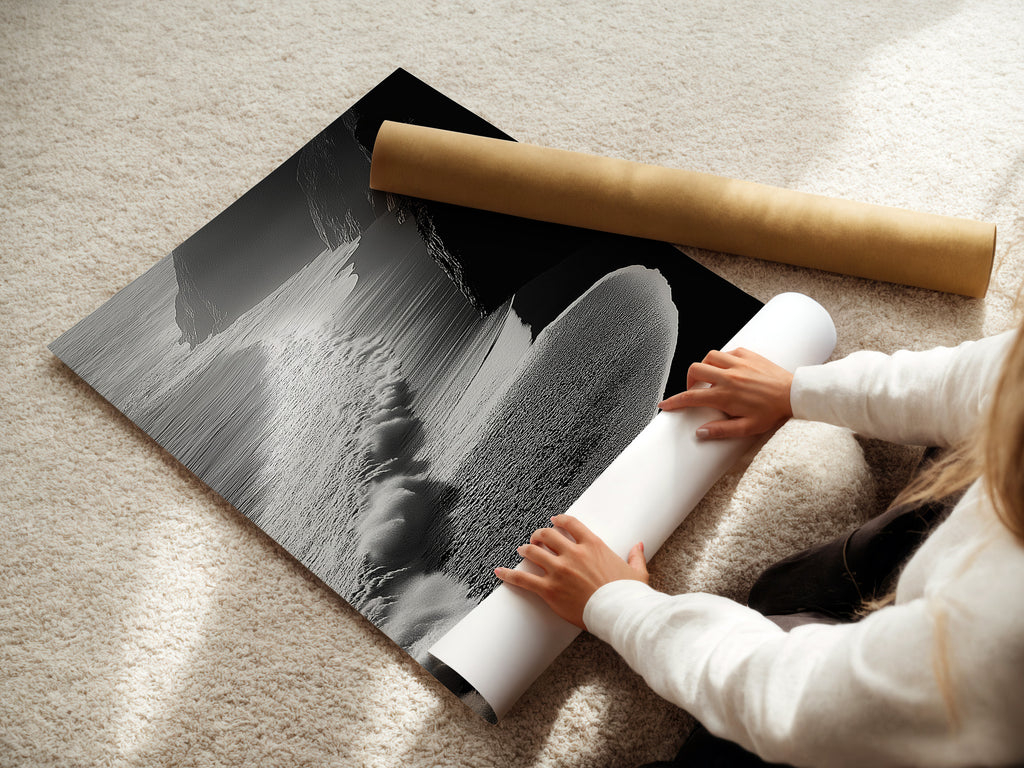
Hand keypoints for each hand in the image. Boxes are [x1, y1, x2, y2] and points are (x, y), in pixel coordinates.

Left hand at [494, 515, 647, 629]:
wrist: (620, 613)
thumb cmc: (629, 594)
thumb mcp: (636, 572)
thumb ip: (635, 556)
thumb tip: (639, 545)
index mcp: (593, 545)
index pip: (570, 524)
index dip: (559, 521)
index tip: (554, 521)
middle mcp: (573, 554)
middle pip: (547, 535)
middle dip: (539, 535)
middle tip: (536, 539)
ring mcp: (559, 571)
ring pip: (533, 552)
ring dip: (525, 550)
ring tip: (521, 550)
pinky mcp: (549, 589)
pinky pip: (523, 579)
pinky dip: (509, 574)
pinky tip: (499, 571)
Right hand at [658, 347, 792, 439]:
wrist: (794, 394)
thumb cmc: (772, 413)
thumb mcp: (747, 428)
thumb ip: (721, 431)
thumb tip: (700, 433)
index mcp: (725, 395)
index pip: (691, 397)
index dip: (674, 401)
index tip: (664, 405)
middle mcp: (728, 376)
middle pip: (695, 370)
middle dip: (688, 380)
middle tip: (694, 390)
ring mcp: (738, 363)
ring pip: (709, 357)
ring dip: (705, 367)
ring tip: (710, 378)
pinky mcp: (748, 354)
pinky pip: (727, 352)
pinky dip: (722, 359)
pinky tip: (728, 369)